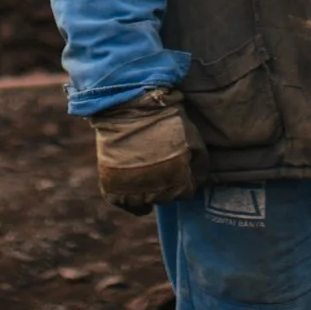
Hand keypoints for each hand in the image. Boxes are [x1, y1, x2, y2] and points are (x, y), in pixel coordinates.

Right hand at [92, 89, 202, 212]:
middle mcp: (156, 191)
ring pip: (142, 203)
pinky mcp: (111, 184)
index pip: (185, 193)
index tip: (179, 167)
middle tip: (160, 165)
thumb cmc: (167, 119)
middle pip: (164, 198)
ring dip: (146, 193)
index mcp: (178, 181)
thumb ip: (199, 165)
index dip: (184, 179)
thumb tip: (197, 180)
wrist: (132, 106)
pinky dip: (126, 199)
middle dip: (166, 184)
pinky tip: (130, 190)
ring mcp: (132, 190)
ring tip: (145, 178)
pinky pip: (120, 202)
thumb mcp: (195, 140)